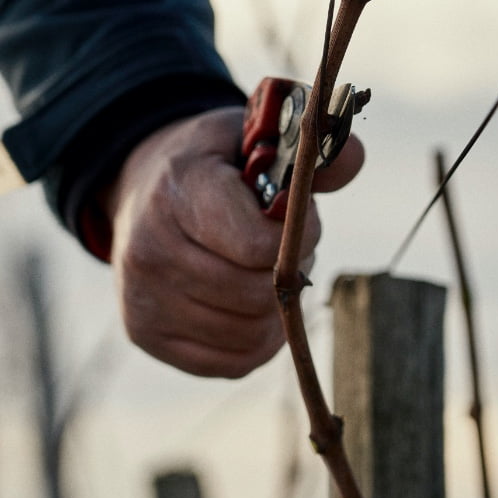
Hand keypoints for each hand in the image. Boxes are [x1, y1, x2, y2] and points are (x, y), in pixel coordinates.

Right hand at [102, 107, 363, 377]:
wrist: (142, 192)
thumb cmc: (211, 166)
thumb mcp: (253, 137)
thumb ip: (308, 150)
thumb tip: (356, 158)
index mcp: (179, 190)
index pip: (258, 246)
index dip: (299, 235)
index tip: (300, 218)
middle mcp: (149, 249)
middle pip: (256, 295)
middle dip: (289, 273)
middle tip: (284, 249)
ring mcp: (143, 298)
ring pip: (249, 334)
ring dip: (276, 307)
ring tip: (263, 272)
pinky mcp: (147, 334)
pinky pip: (232, 361)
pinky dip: (258, 338)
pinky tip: (250, 303)